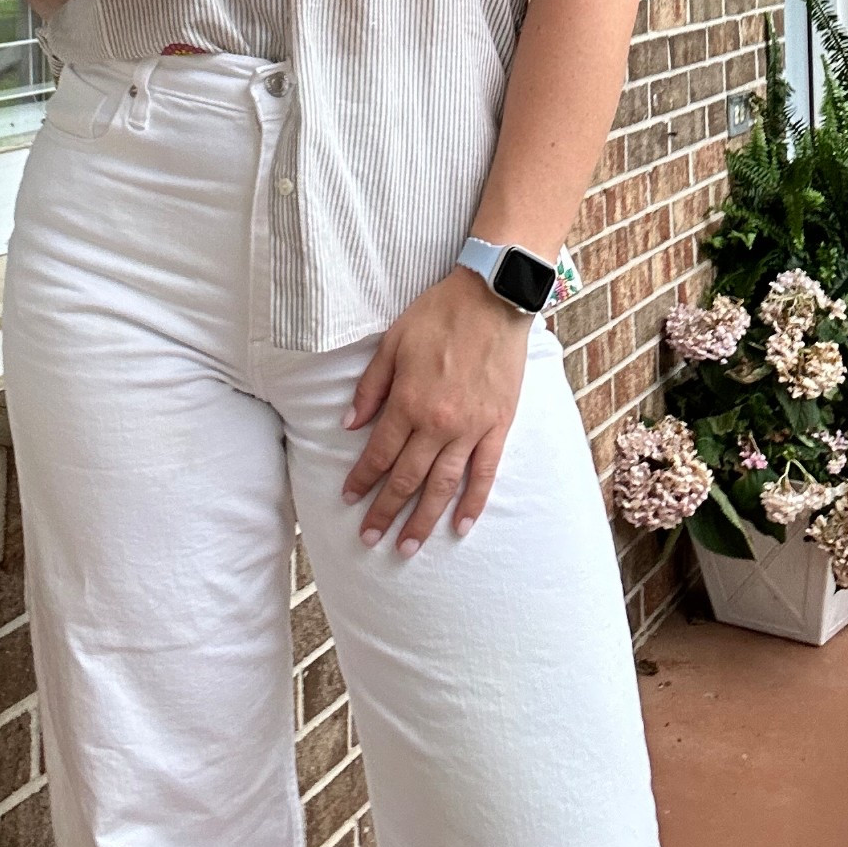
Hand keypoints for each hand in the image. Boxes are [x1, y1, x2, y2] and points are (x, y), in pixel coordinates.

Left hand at [340, 266, 531, 554]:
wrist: (492, 299)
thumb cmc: (438, 315)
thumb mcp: (392, 342)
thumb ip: (371, 387)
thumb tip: (349, 425)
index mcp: (408, 401)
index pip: (379, 453)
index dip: (362, 479)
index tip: (349, 499)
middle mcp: (438, 423)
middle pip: (407, 478)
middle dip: (385, 511)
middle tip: (370, 539)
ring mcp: (471, 428)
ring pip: (443, 485)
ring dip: (423, 520)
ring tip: (407, 547)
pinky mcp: (498, 426)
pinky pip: (485, 473)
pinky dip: (473, 503)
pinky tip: (460, 526)